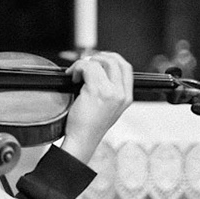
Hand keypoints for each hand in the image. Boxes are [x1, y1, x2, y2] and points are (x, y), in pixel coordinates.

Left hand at [60, 51, 134, 165]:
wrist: (82, 141)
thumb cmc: (89, 127)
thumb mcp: (108, 108)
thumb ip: (110, 90)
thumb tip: (98, 69)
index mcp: (126, 98)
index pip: (126, 67)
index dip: (111, 58)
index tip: (98, 60)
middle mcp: (121, 94)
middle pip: (115, 60)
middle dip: (98, 57)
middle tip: (85, 64)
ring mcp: (111, 92)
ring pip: (100, 62)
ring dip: (85, 63)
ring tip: (77, 73)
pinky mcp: (96, 91)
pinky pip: (87, 67)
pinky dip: (77, 68)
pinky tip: (73, 77)